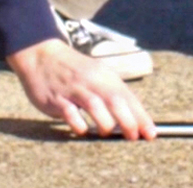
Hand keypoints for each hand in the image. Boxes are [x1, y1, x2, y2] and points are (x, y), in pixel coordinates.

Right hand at [8, 39, 155, 139]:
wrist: (41, 54)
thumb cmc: (75, 71)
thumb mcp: (97, 76)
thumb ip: (113, 95)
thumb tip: (134, 119)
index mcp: (106, 76)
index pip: (129, 98)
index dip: (141, 117)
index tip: (151, 134)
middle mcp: (92, 81)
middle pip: (116, 101)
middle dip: (128, 122)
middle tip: (134, 137)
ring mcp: (74, 89)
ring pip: (95, 106)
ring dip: (105, 123)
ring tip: (106, 132)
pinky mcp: (56, 98)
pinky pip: (70, 113)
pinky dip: (79, 124)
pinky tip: (82, 130)